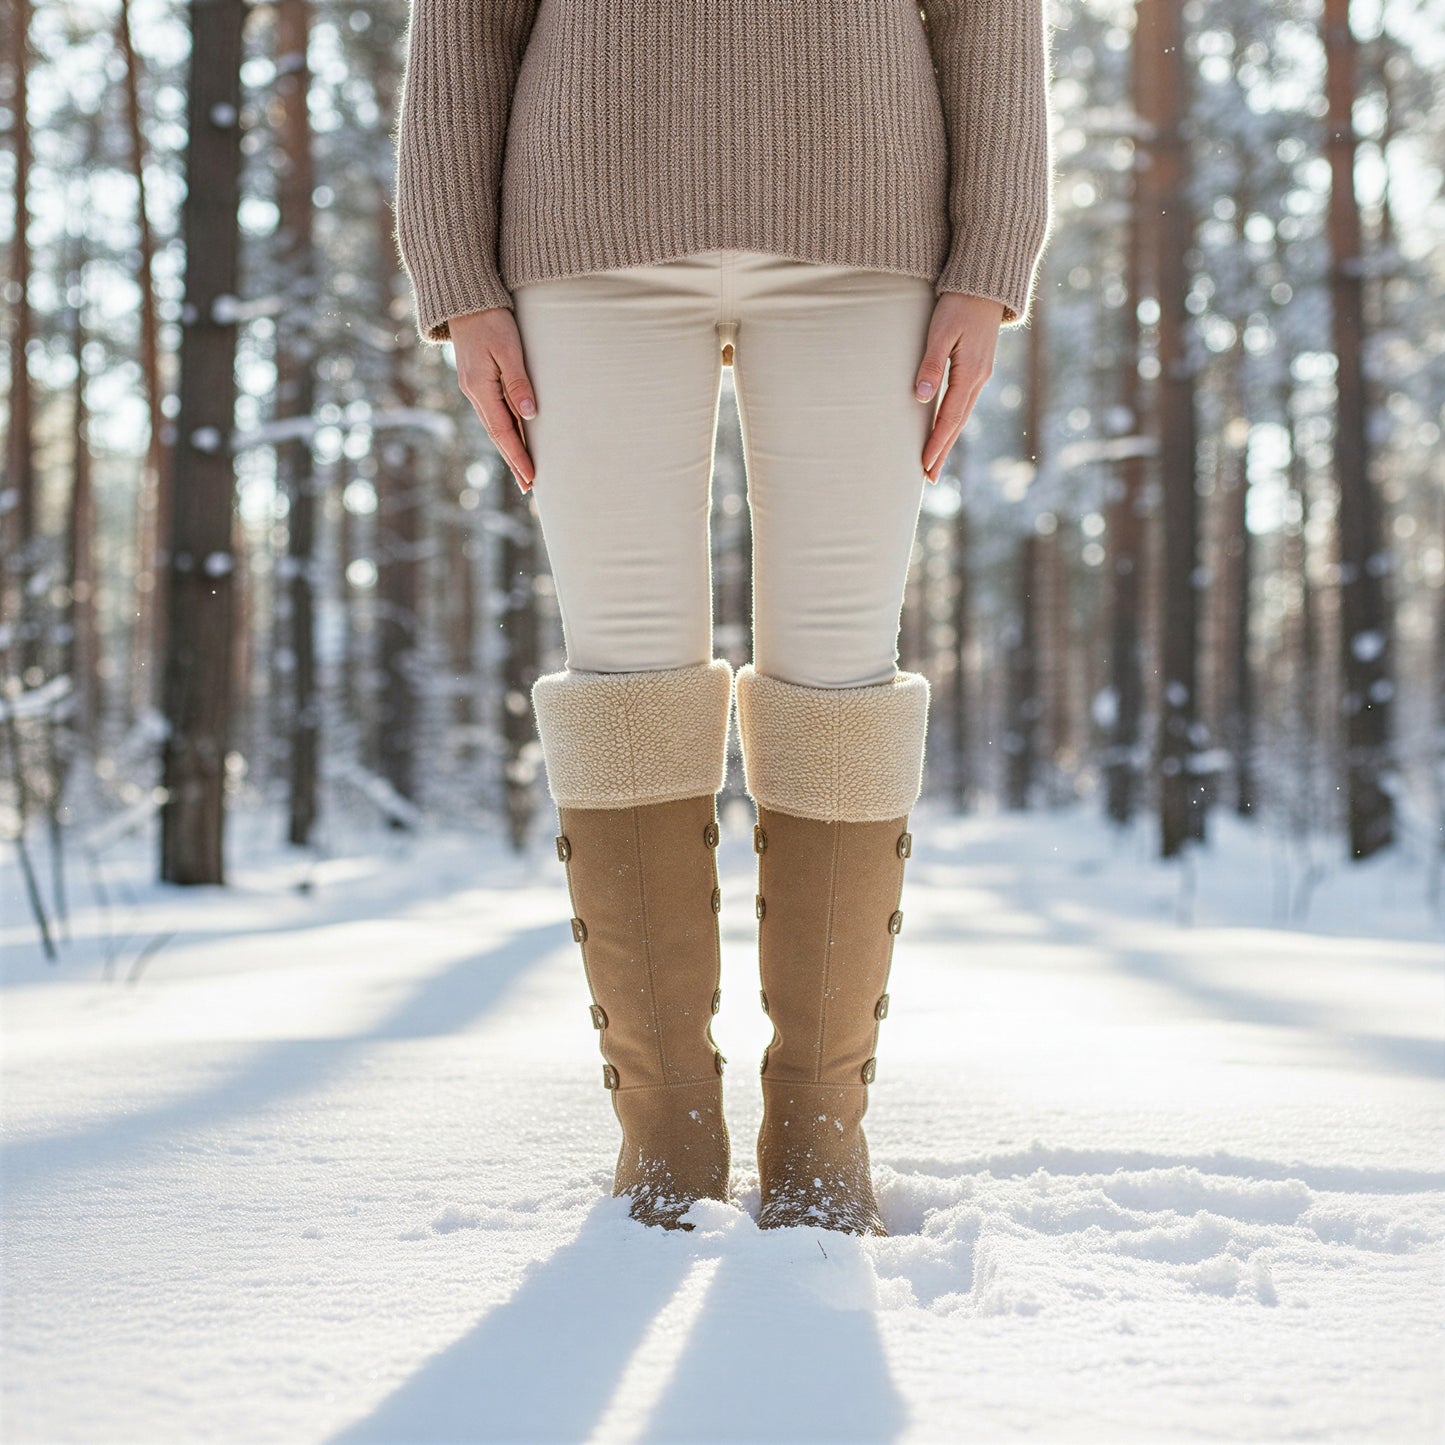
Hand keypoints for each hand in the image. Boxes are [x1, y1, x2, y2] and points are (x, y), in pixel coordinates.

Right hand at [450, 306, 537, 492]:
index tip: (532, 478)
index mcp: (480, 388)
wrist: (464, 298)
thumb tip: (530, 415)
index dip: (518, 456)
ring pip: (496, 425)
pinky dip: (506, 430)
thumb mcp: (508, 349)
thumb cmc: (490, 319)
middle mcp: (474, 392)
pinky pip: (494, 412)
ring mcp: (474, 387)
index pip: (503, 432)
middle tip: (529, 486)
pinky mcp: (478, 380)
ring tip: (524, 470)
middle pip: (498, 434)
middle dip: (514, 461)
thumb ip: (519, 382)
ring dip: (511, 448)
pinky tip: (514, 439)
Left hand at [913, 292, 1005, 483]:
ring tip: (934, 462)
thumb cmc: (959, 304)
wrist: (986, 285)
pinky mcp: (978, 369)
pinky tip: (946, 430)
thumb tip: (920, 397)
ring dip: (948, 440)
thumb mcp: (941, 332)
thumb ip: (930, 365)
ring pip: (961, 415)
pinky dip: (953, 422)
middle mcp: (979, 379)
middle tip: (928, 477)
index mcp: (970, 374)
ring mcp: (980, 375)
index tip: (923, 465)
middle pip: (957, 424)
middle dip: (942, 451)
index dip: (936, 443)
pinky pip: (964, 403)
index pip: (949, 417)